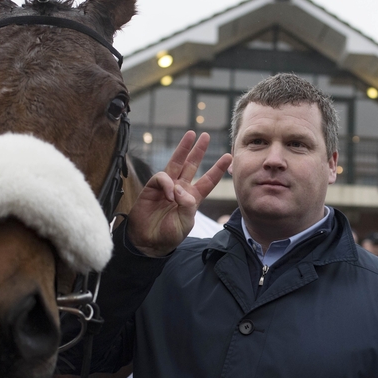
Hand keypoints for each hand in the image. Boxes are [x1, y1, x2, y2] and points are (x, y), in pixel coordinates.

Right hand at [128, 131, 231, 256]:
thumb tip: (180, 188)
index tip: (228, 156)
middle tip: (205, 136)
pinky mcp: (152, 188)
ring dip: (184, 148)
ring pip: (176, 163)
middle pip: (191, 165)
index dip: (217, 169)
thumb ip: (187, 205)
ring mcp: (166, 187)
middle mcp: (180, 189)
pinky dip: (167, 183)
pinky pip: (162, 177)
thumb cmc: (169, 234)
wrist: (149, 242)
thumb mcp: (186, 222)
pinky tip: (170, 194)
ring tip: (191, 136)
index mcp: (192, 198)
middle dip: (198, 150)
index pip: (208, 180)